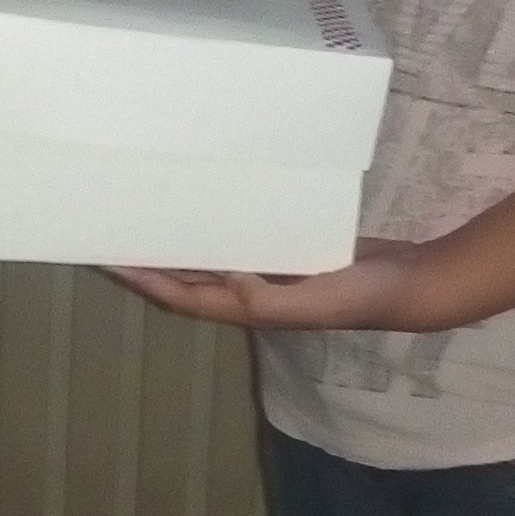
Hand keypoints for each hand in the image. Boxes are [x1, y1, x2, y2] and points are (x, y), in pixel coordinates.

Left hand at [109, 238, 444, 331]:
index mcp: (247, 308)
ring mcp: (269, 277)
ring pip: (210, 261)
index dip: (142, 280)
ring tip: (151, 215)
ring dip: (180, 244)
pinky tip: (212, 206)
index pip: (179, 296)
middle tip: (116, 230)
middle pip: (186, 281)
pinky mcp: (288, 257)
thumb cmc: (356, 295)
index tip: (107, 258)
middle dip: (150, 262)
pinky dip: (218, 229)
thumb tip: (219, 277)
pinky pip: (240, 242)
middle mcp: (250, 296)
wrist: (407, 286)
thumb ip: (262, 295)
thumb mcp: (307, 300)